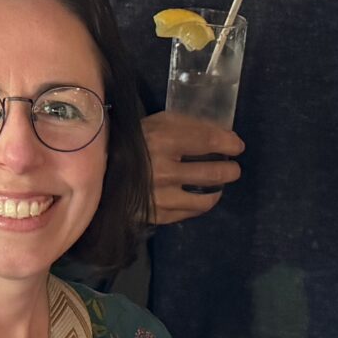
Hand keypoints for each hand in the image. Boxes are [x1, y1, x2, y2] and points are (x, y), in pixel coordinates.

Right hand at [143, 110, 242, 224]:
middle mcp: (164, 170)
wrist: (99, 169)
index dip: (230, 143)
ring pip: (206, 198)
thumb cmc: (133, 141)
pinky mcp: (156, 214)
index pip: (209, 141)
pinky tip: (199, 196)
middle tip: (232, 168)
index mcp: (163, 140)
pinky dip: (200, 203)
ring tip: (218, 185)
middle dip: (230, 169)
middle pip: (214, 173)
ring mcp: (160, 196)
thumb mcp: (158, 122)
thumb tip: (223, 135)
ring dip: (218, 189)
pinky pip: (190, 212)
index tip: (237, 146)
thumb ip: (190, 126)